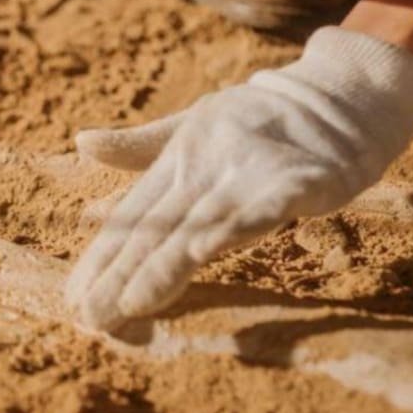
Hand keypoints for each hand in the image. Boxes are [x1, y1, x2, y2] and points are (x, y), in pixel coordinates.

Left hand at [64, 27, 412, 331]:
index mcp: (179, 158)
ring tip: (133, 302)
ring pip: (200, 224)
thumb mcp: (192, 125)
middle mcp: (205, 166)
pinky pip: (262, 208)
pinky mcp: (296, 180)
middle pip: (158, 227)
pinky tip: (204, 250)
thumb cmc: (259, 117)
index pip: (134, 215)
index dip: (104, 256)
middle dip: (123, 274)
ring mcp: (248, 171)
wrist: (337, 96)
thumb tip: (80, 143)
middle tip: (92, 316)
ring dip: (166, 265)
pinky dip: (233, 227)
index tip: (75, 296)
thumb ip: (140, 146)